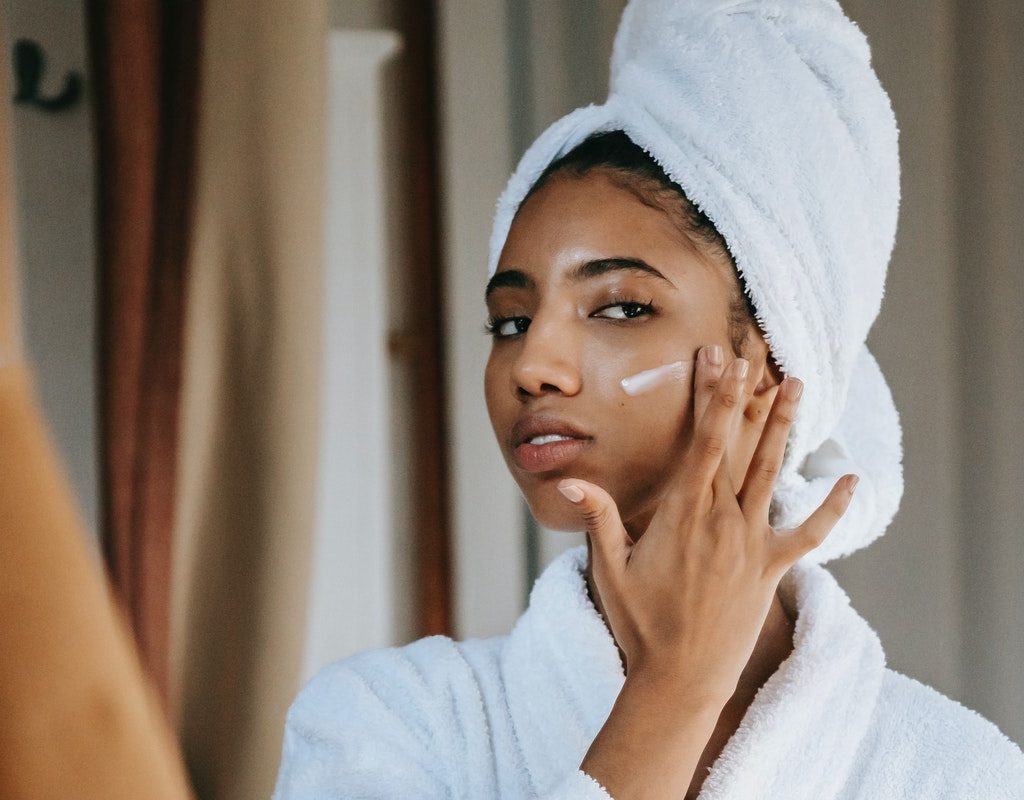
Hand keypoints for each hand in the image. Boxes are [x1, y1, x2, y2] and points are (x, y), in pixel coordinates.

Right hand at [558, 344, 857, 701]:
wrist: (681, 679)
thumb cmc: (641, 624)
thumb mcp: (610, 569)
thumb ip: (598, 518)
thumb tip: (570, 479)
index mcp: (684, 513)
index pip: (703, 442)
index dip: (713, 398)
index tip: (720, 362)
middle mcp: (723, 519)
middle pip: (738, 444)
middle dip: (745, 395)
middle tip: (754, 354)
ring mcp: (752, 542)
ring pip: (772, 472)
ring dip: (784, 427)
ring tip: (796, 385)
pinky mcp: (772, 568)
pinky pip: (809, 532)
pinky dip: (831, 507)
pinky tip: (850, 479)